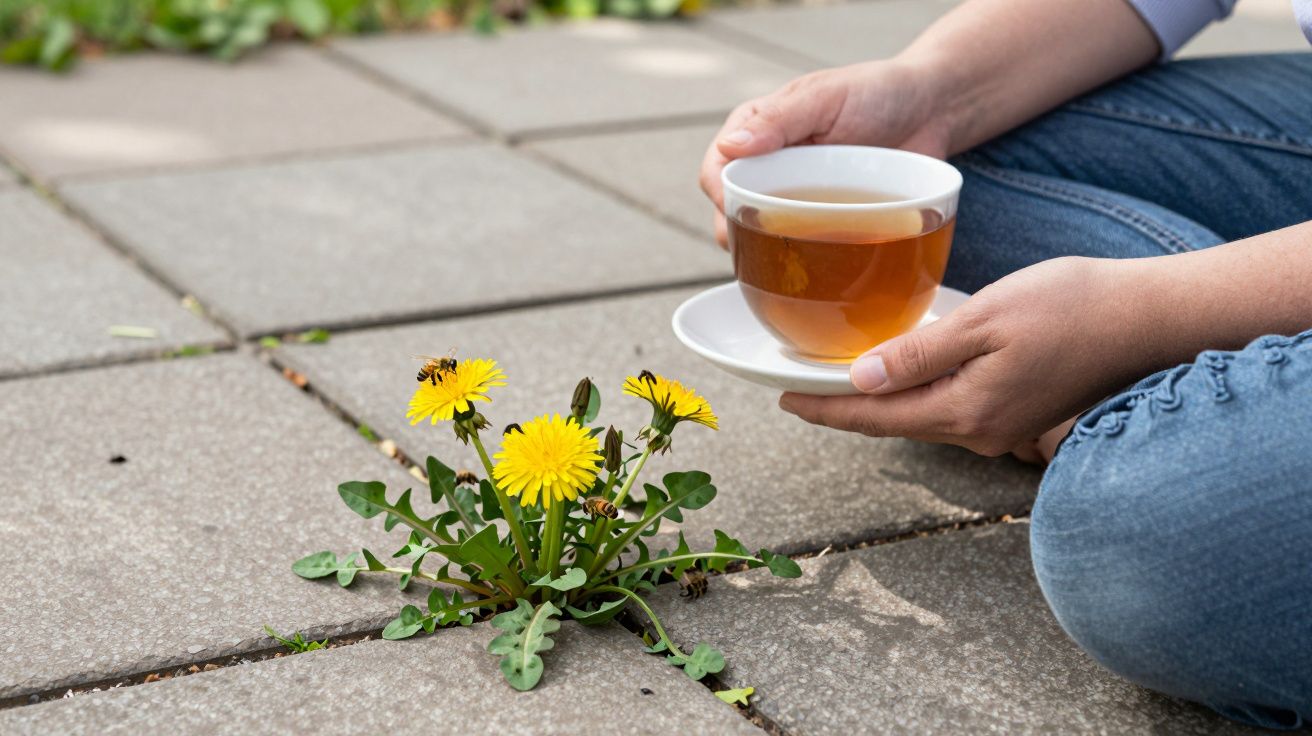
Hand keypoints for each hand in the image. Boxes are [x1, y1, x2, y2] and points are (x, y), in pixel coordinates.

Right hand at [700, 59, 952, 246]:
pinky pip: (805, 253)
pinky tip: (824, 275)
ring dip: (774, 259)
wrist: (933, 112)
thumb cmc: (878, 91)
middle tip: (777, 249)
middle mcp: (769, 171)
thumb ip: (779, 119)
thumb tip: (731, 146)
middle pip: (732, 216)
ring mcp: (796, 201)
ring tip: (801, 265)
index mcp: (756, 133)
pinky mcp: (825, 225)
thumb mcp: (826, 97)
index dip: (720, 200)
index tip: (740, 217)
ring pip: (764, 241)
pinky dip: (808, 268)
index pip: (716, 174)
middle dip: (745, 239)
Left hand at [779, 257, 1161, 457]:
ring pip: (921, 416)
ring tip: (836, 379)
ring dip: (879, 400)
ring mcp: (1000, 427)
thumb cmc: (1072, 308)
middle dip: (844, 408)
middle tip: (796, 387)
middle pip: (893, 423)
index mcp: (964, 412)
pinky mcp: (1017, 411)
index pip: (874, 419)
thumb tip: (860, 381)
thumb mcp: (985, 320)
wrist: (1150, 318)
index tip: (781, 400)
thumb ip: (919, 354)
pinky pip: (949, 406)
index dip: (824, 410)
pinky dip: (915, 391)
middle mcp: (978, 432)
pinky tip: (900, 371)